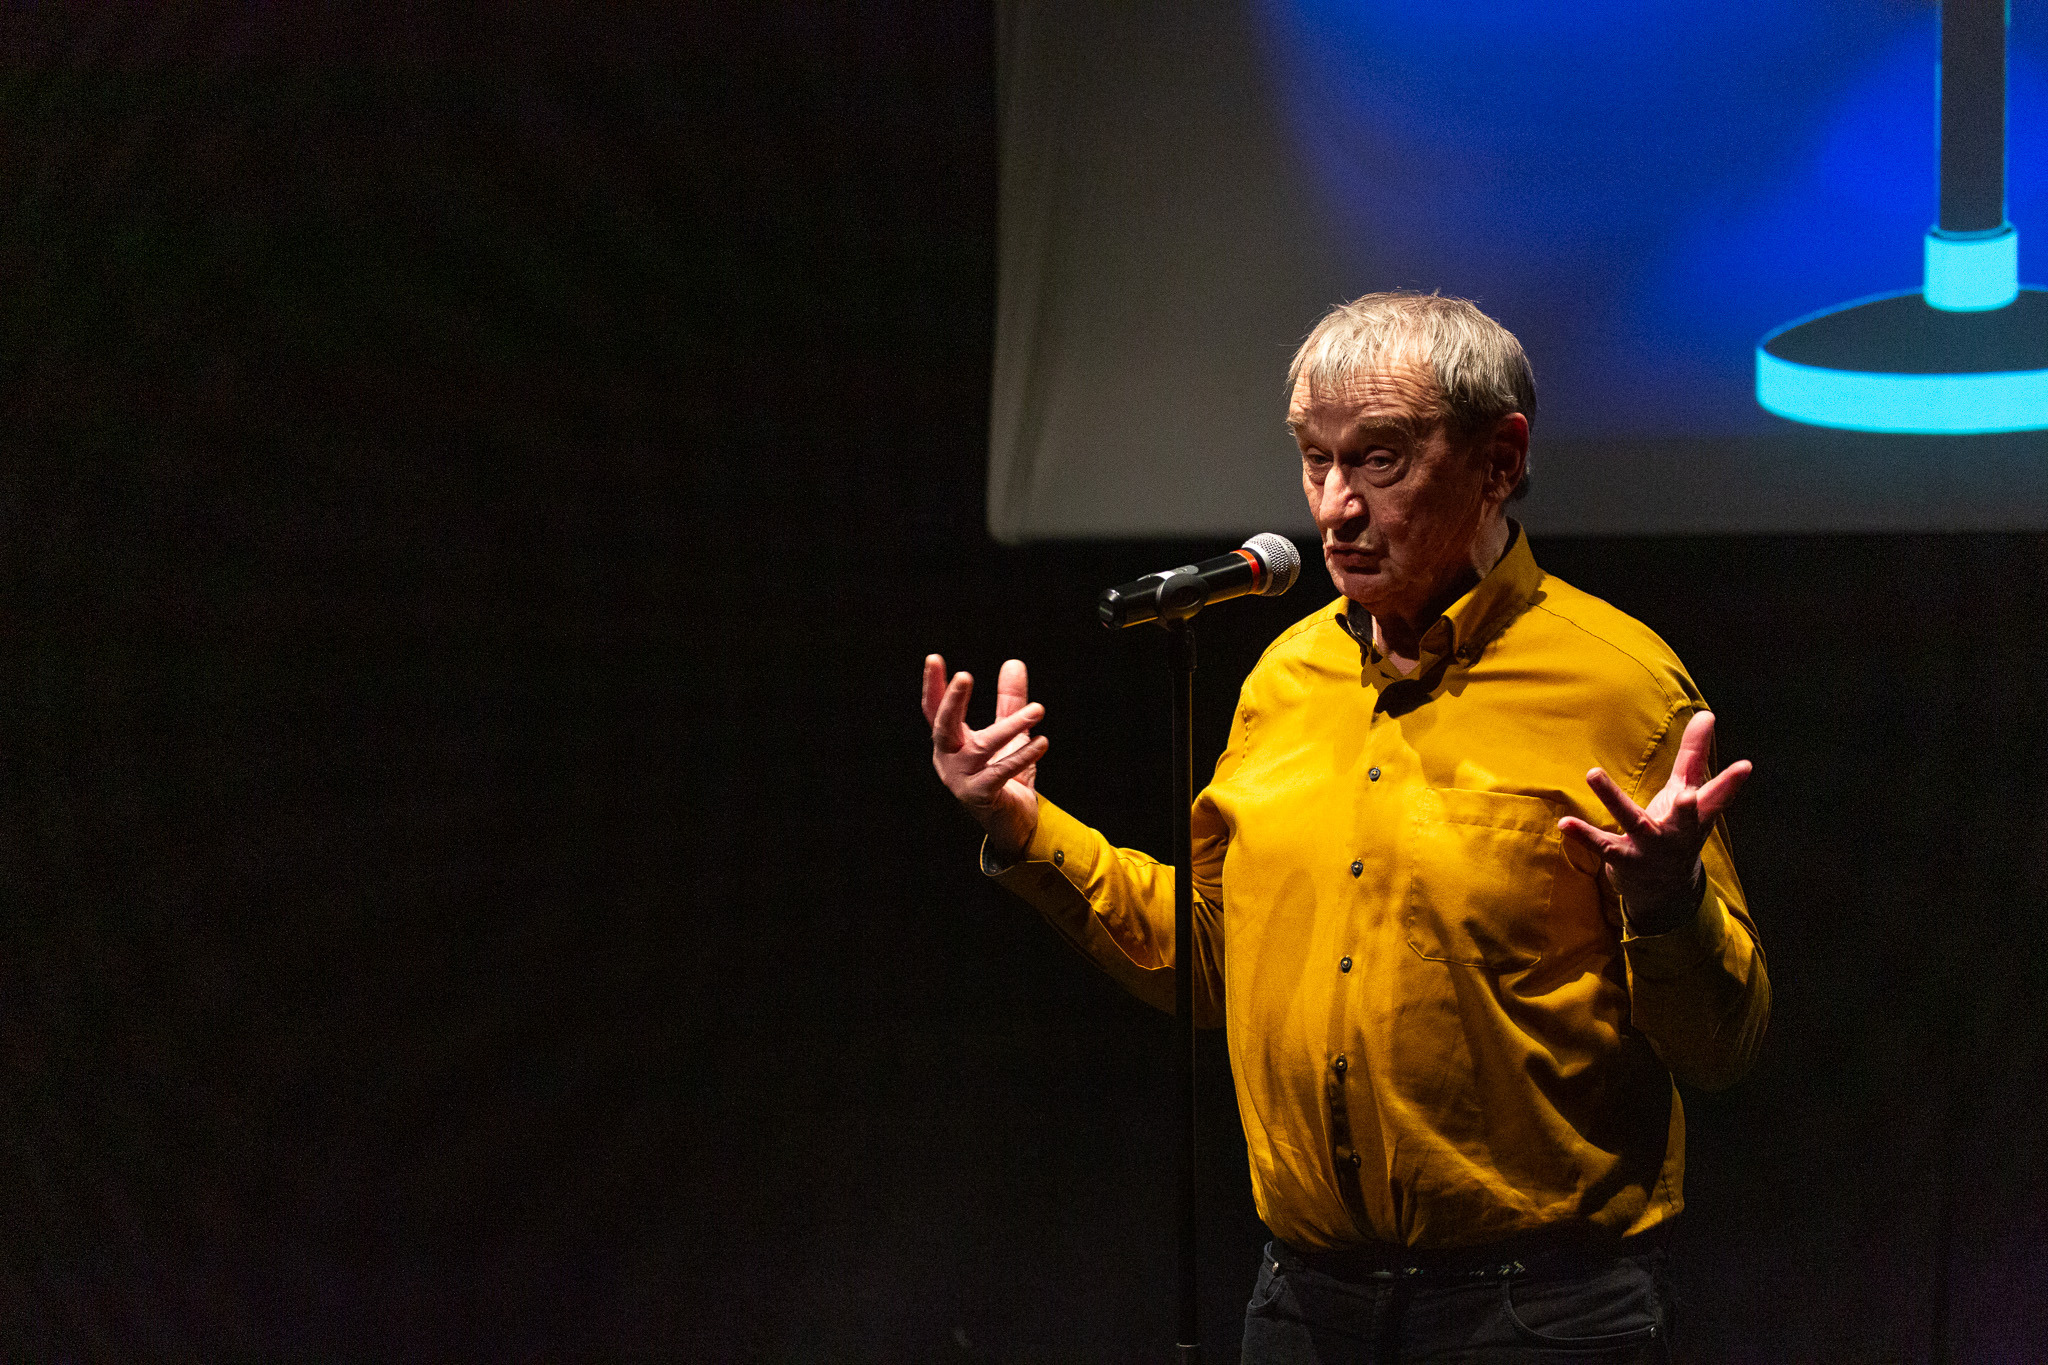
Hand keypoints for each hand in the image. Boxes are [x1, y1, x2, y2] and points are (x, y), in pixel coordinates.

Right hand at [923, 654, 1046, 860]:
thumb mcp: (1008, 733)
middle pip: (943, 726)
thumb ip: (1009, 700)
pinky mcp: (980, 795)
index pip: (935, 710)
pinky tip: (1041, 742)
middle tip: (965, 675)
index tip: (934, 658)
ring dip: (1011, 726)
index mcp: (950, 742)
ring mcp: (961, 779)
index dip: (934, 685)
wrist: (1012, 821)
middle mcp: (948, 759)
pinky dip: (1023, 755)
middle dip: (953, 700)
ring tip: (1037, 710)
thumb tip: (1013, 663)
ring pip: (982, 747)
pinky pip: (1002, 771)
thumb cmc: (1004, 775)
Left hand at [1557, 711, 1752, 933]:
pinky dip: (1583, 835)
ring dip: (1613, 798)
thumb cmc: (1678, 829)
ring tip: (1593, 773)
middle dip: (1687, 808)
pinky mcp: (1624, 858)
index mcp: (1696, 816)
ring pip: (1634, 822)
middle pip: (1684, 818)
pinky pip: (1602, 845)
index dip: (1732, 782)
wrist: (1664, 891)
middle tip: (1686, 795)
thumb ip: (1694, 754)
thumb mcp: (1688, 792)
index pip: (1717, 797)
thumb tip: (1707, 713)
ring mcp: (1650, 848)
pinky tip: (1565, 821)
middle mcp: (1678, 833)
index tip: (1745, 766)